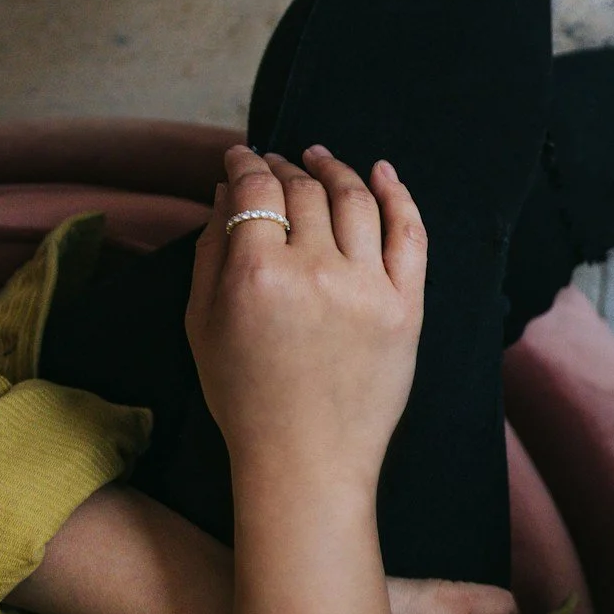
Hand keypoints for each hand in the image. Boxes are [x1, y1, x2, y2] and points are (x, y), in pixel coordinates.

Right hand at [189, 144, 423, 613]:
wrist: (307, 457)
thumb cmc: (245, 395)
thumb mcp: (202, 323)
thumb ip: (211, 253)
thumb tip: (226, 194)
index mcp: (257, 273)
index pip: (255, 190)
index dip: (246, 163)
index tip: (241, 156)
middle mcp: (317, 270)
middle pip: (305, 191)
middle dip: (286, 168)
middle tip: (279, 162)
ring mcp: (369, 286)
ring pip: (356, 201)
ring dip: (337, 171)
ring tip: (323, 160)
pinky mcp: (409, 306)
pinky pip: (410, 234)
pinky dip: (398, 195)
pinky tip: (384, 173)